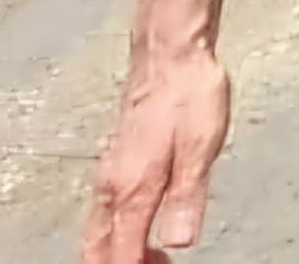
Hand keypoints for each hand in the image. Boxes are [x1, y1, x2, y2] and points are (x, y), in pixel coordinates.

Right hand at [82, 42, 233, 262]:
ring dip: (118, 250)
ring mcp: (110, 171)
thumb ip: (186, 198)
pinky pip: (104, 209)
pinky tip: (138, 224)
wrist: (170, 53)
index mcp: (132, 188)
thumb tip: (178, 242)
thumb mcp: (200, 148)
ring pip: (98, 229)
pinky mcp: (115, 159)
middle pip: (99, 248)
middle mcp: (112, 184)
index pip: (120, 253)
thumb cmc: (187, 94)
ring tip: (151, 256)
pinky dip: (116, 230)